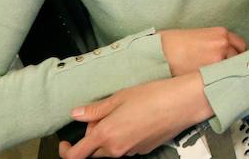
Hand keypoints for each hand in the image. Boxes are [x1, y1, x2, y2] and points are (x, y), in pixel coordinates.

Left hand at [60, 75, 213, 158]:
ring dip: (109, 136)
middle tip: (102, 116)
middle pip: (94, 152)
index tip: (65, 144)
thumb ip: (95, 110)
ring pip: (111, 149)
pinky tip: (135, 118)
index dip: (66, 151)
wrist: (183, 103)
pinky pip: (126, 147)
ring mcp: (131, 151)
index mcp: (106, 135)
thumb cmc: (153, 96)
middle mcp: (117, 148)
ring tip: (122, 113)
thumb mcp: (119, 97)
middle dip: (92, 138)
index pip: (77, 155)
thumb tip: (76, 114)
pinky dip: (124, 137)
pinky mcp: (144, 151)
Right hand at [159, 27, 246, 76]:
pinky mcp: (210, 73)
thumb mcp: (200, 37)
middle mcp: (223, 45)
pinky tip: (216, 85)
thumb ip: (216, 44)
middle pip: (240, 59)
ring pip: (233, 71)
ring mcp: (218, 59)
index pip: (241, 46)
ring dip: (229, 75)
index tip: (236, 62)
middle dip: (235, 66)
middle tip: (229, 74)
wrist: (162, 52)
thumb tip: (225, 56)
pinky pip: (223, 79)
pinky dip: (221, 82)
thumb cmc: (176, 43)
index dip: (238, 55)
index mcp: (221, 33)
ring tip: (221, 81)